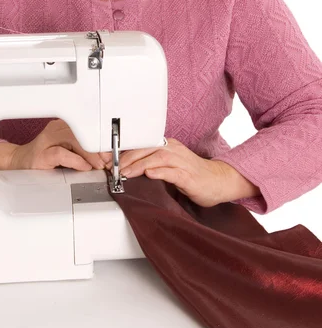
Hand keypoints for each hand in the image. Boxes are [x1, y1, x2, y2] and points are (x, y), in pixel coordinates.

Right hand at [4, 119, 111, 170]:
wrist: (19, 164)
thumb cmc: (45, 159)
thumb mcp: (69, 152)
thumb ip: (85, 153)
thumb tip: (105, 159)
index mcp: (64, 126)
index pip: (87, 128)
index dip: (101, 142)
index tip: (111, 153)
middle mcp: (56, 129)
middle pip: (82, 133)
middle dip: (98, 148)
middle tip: (108, 161)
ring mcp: (47, 140)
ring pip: (74, 140)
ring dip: (89, 154)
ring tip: (99, 165)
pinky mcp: (41, 154)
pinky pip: (61, 153)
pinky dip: (76, 160)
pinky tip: (84, 166)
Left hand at [107, 138, 228, 207]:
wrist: (219, 181)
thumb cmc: (192, 176)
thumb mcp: (168, 168)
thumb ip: (150, 166)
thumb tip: (126, 171)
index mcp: (167, 146)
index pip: (141, 145)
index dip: (123, 152)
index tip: (109, 161)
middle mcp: (173, 150)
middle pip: (146, 149)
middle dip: (126, 158)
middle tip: (113, 168)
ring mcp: (182, 161)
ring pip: (156, 158)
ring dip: (138, 166)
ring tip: (125, 173)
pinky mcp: (188, 175)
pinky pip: (172, 172)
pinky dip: (160, 172)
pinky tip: (150, 175)